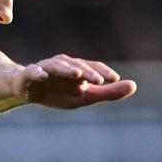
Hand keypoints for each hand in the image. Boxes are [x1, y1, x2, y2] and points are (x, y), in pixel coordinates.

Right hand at [19, 55, 135, 109]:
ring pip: (56, 66)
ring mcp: (44, 68)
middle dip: (88, 72)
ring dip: (66, 69)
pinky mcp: (28, 75)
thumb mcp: (86, 97)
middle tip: (99, 82)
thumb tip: (134, 86)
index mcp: (77, 69)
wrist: (28, 91)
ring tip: (76, 74)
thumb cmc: (59, 93)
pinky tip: (43, 76)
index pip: (92, 68)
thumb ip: (108, 92)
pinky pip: (32, 72)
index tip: (114, 79)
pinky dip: (37, 72)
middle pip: (76, 66)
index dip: (102, 72)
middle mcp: (62, 65)